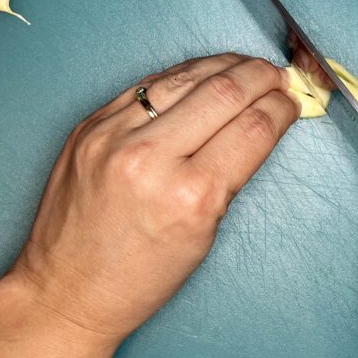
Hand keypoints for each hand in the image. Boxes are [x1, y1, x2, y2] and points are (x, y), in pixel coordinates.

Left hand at [10, 53, 298, 345]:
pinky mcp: (88, 126)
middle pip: (223, 92)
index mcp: (190, 197)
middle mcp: (149, 159)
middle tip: (275, 75)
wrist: (65, 291)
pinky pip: (146, 86)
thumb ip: (229, 174)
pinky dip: (181, 77)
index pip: (252, 129)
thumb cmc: (138, 277)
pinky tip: (201, 75)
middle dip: (259, 76)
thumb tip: (258, 122)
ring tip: (244, 66)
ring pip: (184, 76)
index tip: (291, 100)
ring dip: (223, 65)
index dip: (280, 107)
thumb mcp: (204, 235)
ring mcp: (112, 136)